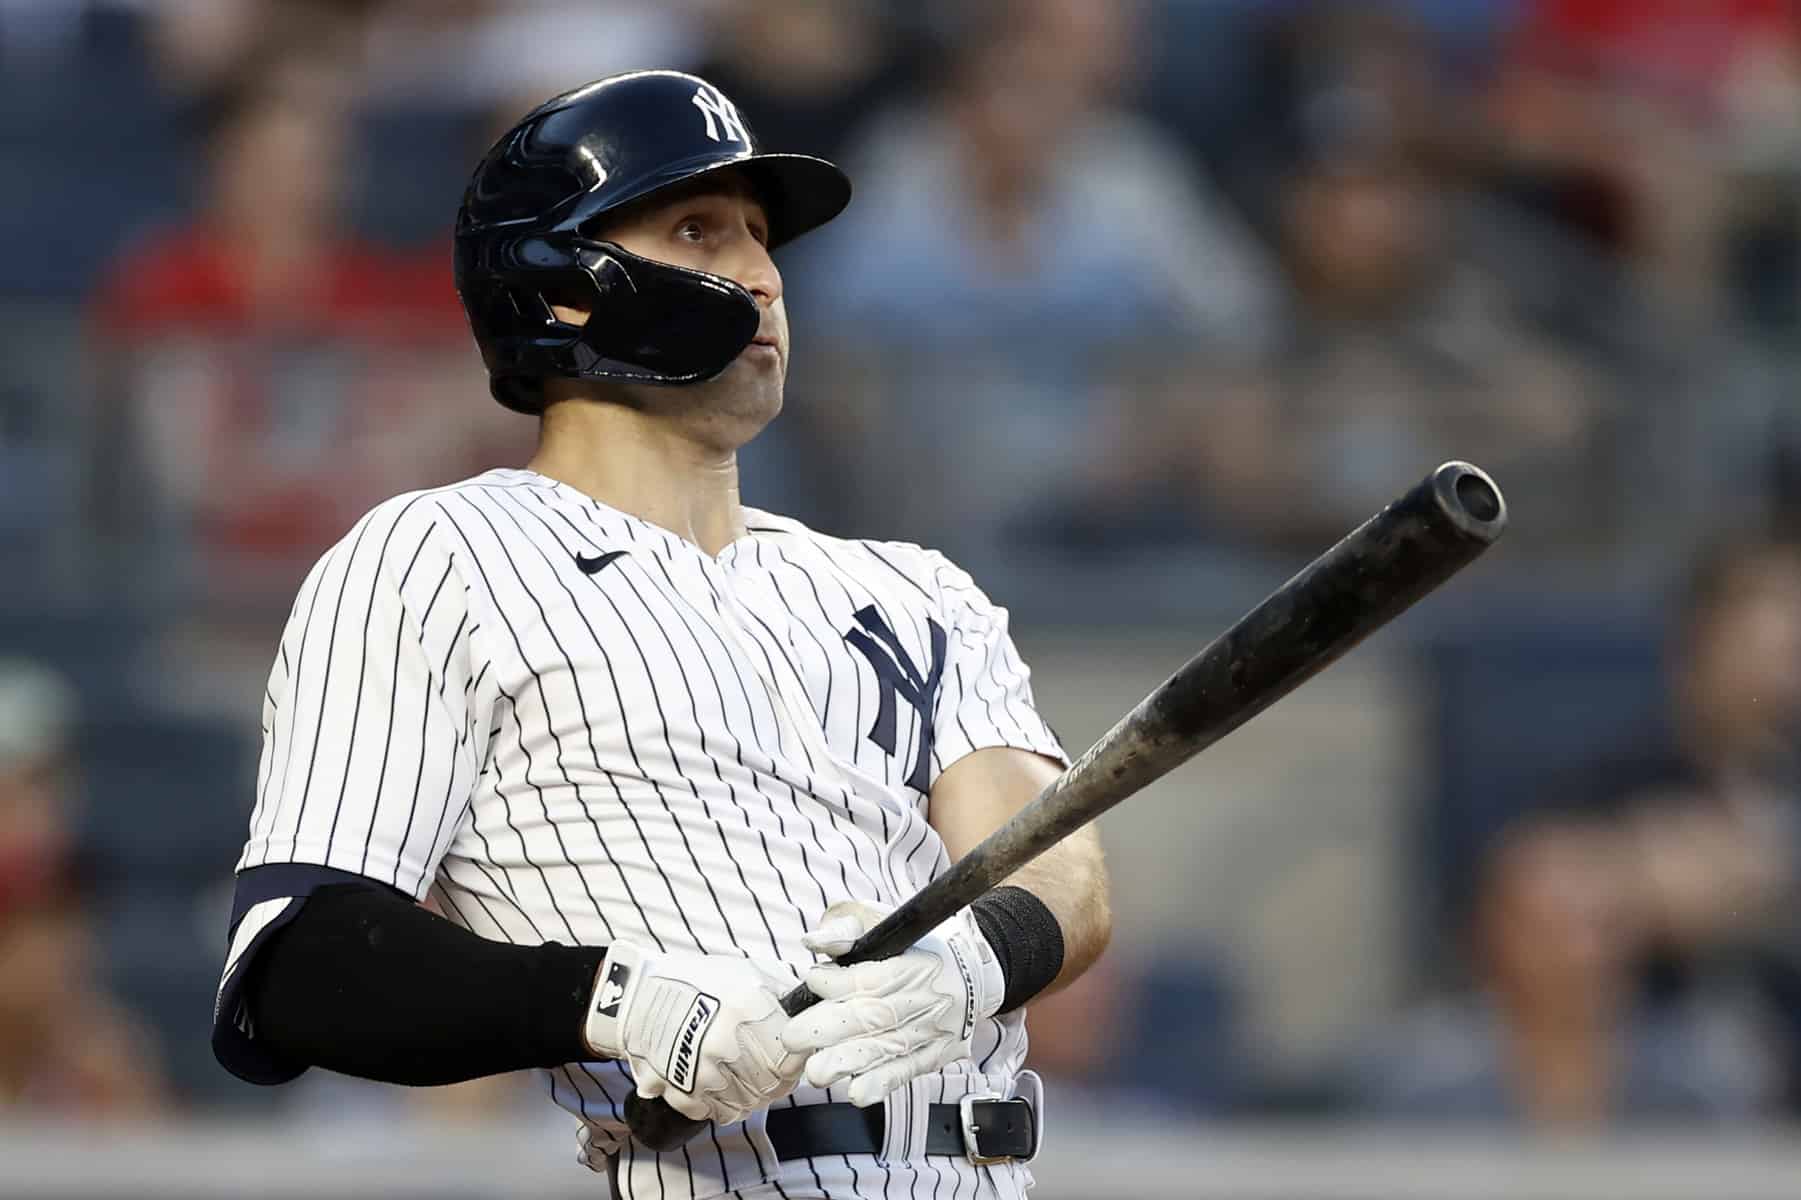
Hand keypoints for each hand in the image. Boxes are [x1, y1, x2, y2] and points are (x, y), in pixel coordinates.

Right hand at [584, 941, 804, 1126]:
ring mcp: (702, 1070)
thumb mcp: (747, 970)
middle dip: (777, 1080)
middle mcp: (726, 1042)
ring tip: (742, 1073)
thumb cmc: (699, 982)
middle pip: (773, 1085)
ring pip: (748, 1103)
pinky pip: (718, 1113)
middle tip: (770, 1069)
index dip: (797, 1060)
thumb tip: (811, 1008)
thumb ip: (782, 990)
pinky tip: (720, 1083)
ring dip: (751, 1093)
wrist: (640, 997)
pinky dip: (723, 1104)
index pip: (792, 1058)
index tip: (793, 1056)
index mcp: (747, 1009)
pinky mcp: (681, 1091)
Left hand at [781, 901, 1005, 1106]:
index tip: (813, 979)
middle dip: (832, 1029)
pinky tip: (857, 1092)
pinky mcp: (934, 1054)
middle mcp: (925, 1000)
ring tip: (817, 1071)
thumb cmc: (920, 944)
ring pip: (887, 1048)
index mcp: (915, 964)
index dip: (839, 982)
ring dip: (849, 1062)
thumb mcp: (886, 922)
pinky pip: (908, 1071)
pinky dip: (882, 1083)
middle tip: (795, 1038)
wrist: (976, 971)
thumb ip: (848, 930)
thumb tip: (813, 942)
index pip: (873, 977)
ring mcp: (931, 1031)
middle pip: (875, 1017)